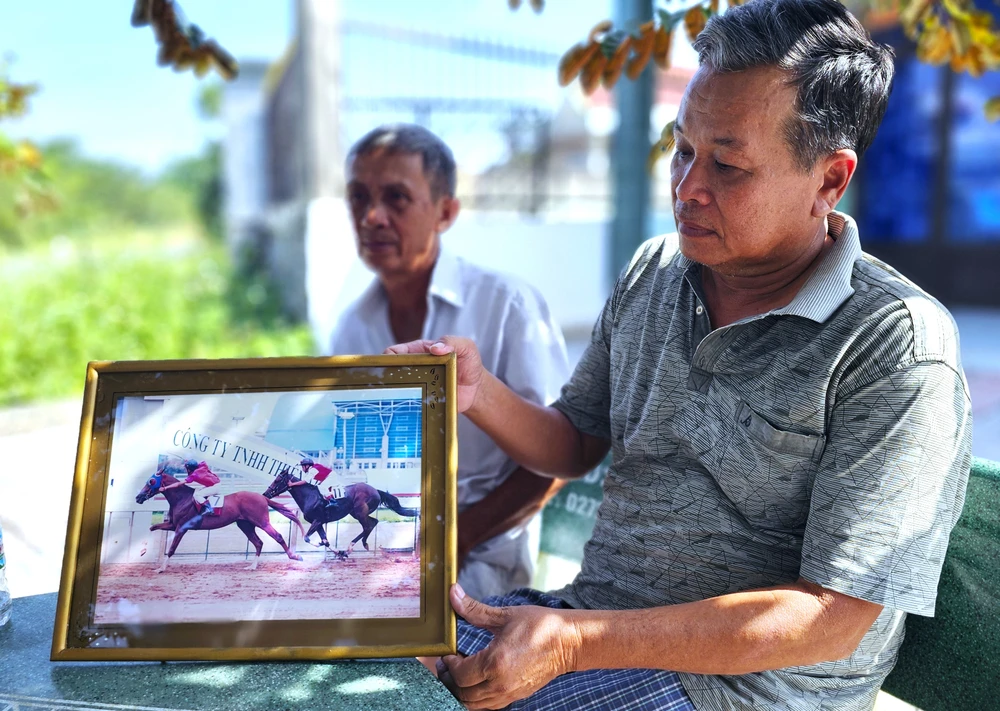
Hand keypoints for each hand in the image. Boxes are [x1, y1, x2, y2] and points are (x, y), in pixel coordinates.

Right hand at [384, 336, 484, 413]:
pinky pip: (411, 404)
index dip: (387, 356)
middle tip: (393, 380)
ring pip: (397, 389)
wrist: (477, 389)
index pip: (395, 352)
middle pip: (391, 371)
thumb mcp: (465, 347)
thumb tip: (436, 348)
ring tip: (401, 394)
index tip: (389, 363)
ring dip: (397, 392)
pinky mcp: (423, 400)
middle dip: (387, 375)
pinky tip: (411, 407)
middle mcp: (414, 369)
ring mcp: (417, 385)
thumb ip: (452, 342)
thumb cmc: (469, 364)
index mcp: (419, 352)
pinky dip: (408, 406)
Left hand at [437, 584, 579, 709]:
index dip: (449, 665)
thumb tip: (453, 594)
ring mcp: (509, 694)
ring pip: (474, 704)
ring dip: (461, 691)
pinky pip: (488, 705)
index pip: (460, 674)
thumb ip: (474, 609)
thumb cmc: (539, 626)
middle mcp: (500, 684)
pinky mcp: (516, 696)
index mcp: (495, 663)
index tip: (448, 653)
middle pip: (462, 694)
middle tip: (447, 664)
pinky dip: (476, 697)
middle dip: (450, 680)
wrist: (568, 643)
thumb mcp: (505, 614)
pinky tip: (476, 680)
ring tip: (459, 673)